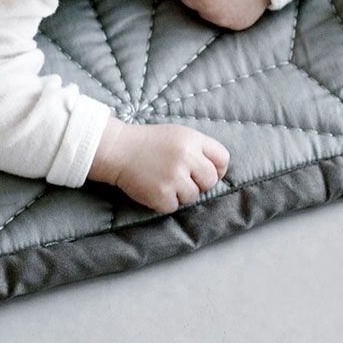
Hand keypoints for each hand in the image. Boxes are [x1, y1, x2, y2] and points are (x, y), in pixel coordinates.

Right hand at [88, 116, 229, 214]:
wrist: (120, 149)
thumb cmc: (150, 142)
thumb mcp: (179, 135)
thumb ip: (200, 149)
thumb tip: (218, 172)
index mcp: (193, 140)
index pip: (222, 158)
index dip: (218, 168)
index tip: (207, 172)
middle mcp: (187, 157)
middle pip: (211, 181)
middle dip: (200, 183)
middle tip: (184, 179)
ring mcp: (174, 177)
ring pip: (193, 196)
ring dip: (181, 194)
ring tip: (165, 181)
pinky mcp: (161, 195)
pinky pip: (174, 207)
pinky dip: (166, 202)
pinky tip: (155, 188)